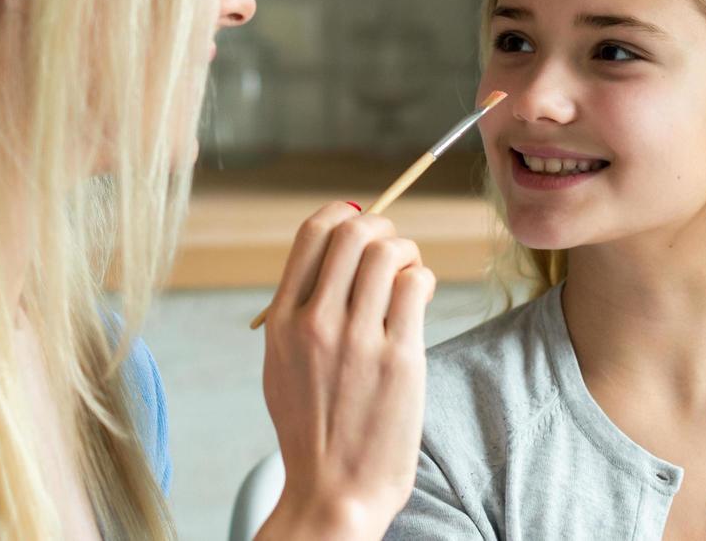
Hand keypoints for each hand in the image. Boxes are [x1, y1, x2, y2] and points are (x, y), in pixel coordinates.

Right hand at [254, 202, 435, 540]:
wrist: (333, 491)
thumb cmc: (312, 431)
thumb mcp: (281, 366)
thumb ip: (297, 315)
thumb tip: (331, 262)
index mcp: (281, 320)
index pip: (312, 234)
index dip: (342, 214)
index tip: (361, 221)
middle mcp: (314, 323)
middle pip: (353, 233)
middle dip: (383, 228)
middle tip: (394, 248)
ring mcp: (357, 340)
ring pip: (389, 254)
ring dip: (408, 251)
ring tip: (411, 273)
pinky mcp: (398, 359)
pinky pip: (416, 287)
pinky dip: (423, 279)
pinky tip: (420, 297)